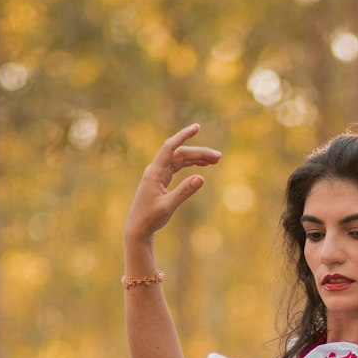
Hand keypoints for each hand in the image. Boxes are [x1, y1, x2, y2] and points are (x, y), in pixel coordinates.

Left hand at [124, 124, 220, 243]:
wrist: (138, 229)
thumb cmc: (150, 219)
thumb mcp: (169, 206)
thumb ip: (184, 191)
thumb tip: (201, 178)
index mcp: (155, 172)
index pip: (170, 147)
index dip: (183, 136)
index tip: (197, 127)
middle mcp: (156, 170)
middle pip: (180, 154)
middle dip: (199, 153)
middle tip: (218, 157)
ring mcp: (159, 174)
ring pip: (180, 160)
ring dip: (197, 158)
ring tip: (215, 160)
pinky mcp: (161, 180)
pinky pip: (178, 167)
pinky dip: (190, 165)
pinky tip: (202, 165)